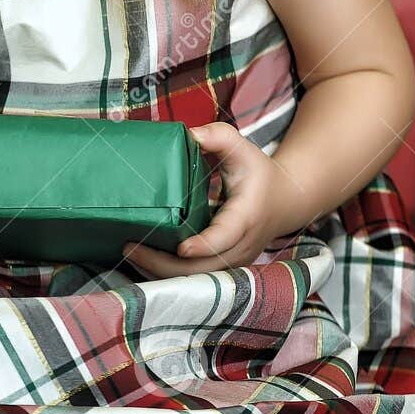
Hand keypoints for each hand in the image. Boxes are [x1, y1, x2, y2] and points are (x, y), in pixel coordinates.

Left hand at [122, 121, 302, 278]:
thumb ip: (219, 136)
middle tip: (129, 247)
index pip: (225, 237)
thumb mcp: (243, 149)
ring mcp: (233, 261)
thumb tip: (190, 134)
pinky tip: (144, 259)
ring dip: (161, 272)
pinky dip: (169, 273)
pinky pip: (195, 277)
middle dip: (163, 264)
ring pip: (196, 279)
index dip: (203, 245)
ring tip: (130, 253)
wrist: (285, 202)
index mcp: (246, 217)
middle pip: (202, 268)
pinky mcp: (224, 267)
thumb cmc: (259, 173)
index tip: (181, 248)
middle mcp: (241, 246)